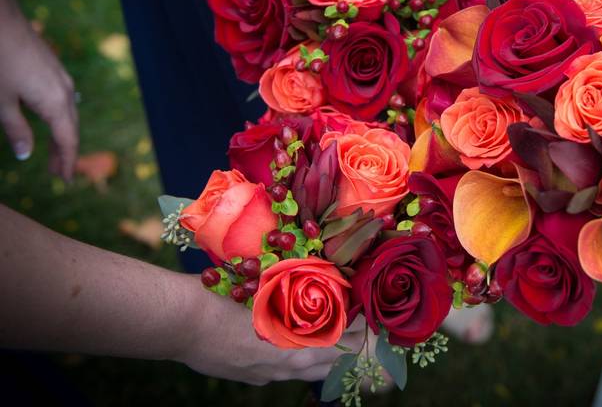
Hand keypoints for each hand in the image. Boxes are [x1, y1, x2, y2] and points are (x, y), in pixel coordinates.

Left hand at [0, 5, 76, 179]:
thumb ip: (15, 130)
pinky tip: (51, 117)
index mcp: (56, 103)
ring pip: (67, 112)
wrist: (0, 20)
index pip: (67, 140)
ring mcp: (60, 77)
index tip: (65, 180)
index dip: (66, 161)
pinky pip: (63, 98)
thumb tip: (26, 154)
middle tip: (58, 172)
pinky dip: (59, 116)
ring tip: (53, 150)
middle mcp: (65, 91)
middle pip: (70, 128)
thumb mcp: (1, 103)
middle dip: (65, 151)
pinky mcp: (52, 67)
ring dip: (62, 133)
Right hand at [176, 284, 365, 384]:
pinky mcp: (244, 376)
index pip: (335, 348)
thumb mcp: (264, 290)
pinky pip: (275, 372)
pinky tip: (288, 349)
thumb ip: (290, 293)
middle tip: (354, 338)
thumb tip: (314, 280)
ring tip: (327, 344)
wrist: (179, 321)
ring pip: (298, 372)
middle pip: (321, 367)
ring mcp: (260, 375)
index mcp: (290, 347)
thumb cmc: (223, 298)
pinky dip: (289, 361)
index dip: (352, 337)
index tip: (365, 325)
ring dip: (315, 359)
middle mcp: (279, 367)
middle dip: (339, 354)